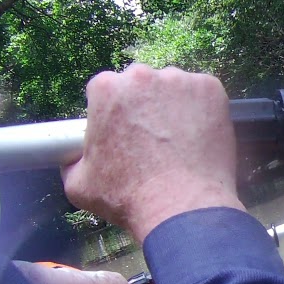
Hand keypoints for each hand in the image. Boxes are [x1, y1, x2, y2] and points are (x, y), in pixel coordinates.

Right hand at [61, 64, 244, 239]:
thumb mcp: (78, 184)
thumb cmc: (128, 197)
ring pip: (173, 89)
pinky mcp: (211, 90)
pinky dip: (202, 111)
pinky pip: (203, 95)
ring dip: (173, 107)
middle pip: (140, 84)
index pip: (106, 90)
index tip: (122, 133)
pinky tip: (198, 139)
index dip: (113, 113)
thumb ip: (71, 160)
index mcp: (106, 89)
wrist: (182, 207)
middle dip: (143, 106)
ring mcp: (180, 81)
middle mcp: (142, 76)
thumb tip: (72, 156)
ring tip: (177, 144)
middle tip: (151, 140)